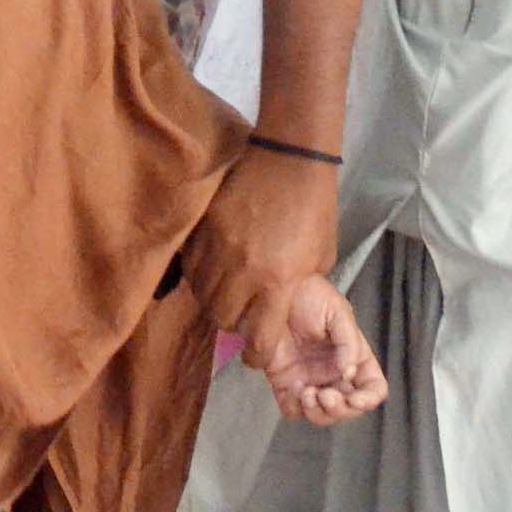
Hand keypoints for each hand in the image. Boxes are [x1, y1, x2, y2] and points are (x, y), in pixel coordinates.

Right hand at [183, 146, 339, 342]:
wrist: (291, 158)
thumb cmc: (315, 207)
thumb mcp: (321, 257)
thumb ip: (298, 286)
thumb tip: (280, 303)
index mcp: (278, 282)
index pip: (258, 338)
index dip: (257, 353)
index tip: (256, 352)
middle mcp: (244, 271)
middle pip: (223, 319)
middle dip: (234, 323)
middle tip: (241, 312)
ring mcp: (218, 249)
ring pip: (203, 295)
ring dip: (214, 299)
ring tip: (225, 291)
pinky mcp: (203, 228)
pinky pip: (191, 265)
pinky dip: (199, 273)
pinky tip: (212, 268)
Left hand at [247, 274, 387, 425]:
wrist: (272, 290)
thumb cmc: (310, 296)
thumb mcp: (337, 311)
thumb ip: (348, 341)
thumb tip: (348, 373)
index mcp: (354, 357)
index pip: (373, 388)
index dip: (368, 399)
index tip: (355, 399)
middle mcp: (335, 374)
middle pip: (349, 408)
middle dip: (340, 410)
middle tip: (325, 396)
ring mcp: (310, 381)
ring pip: (322, 415)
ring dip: (318, 413)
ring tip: (307, 393)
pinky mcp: (284, 384)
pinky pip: (293, 411)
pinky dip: (296, 409)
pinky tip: (293, 391)